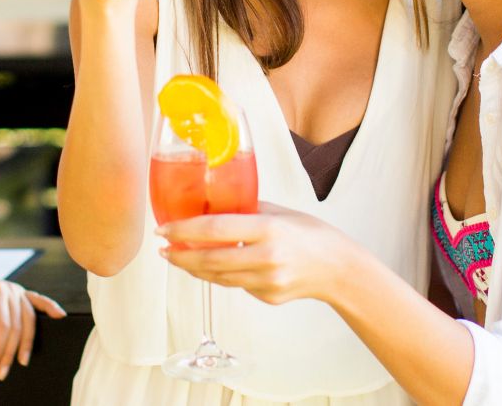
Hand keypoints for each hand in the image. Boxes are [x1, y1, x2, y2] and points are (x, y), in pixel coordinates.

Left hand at [0, 265, 66, 379]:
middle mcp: (9, 289)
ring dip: (27, 342)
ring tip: (22, 361)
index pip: (2, 326)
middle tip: (1, 373)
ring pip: (29, 318)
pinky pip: (37, 300)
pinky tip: (60, 316)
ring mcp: (16, 290)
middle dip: (10, 352)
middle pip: (17, 326)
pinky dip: (50, 308)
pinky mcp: (18, 292)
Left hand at [158, 203, 352, 305]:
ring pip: (218, 277)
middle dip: (180, 255)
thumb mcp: (279, 212)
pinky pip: (235, 285)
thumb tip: (212, 204)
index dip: (184, 230)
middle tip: (163, 249)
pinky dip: (220, 275)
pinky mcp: (268, 297)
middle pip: (210, 259)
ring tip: (178, 258)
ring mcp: (267, 281)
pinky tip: (211, 266)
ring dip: (193, 267)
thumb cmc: (310, 234)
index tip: (164, 229)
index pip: (215, 229)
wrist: (338, 268)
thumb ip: (247, 209)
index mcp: (268, 229)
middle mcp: (266, 257)